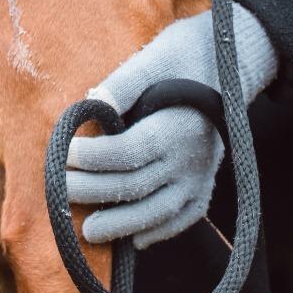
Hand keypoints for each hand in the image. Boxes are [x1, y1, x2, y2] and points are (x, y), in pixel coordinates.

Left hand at [66, 3, 275, 248]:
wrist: (232, 57)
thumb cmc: (186, 53)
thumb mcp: (155, 55)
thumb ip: (124, 83)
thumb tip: (92, 102)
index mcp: (177, 125)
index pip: (128, 152)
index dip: (94, 157)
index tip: (66, 151)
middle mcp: (191, 157)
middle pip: (136, 185)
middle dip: (94, 191)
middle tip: (59, 189)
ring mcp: (201, 174)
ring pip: (158, 211)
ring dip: (122, 224)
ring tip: (88, 231)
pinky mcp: (206, 182)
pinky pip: (184, 217)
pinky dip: (160, 231)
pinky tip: (136, 239)